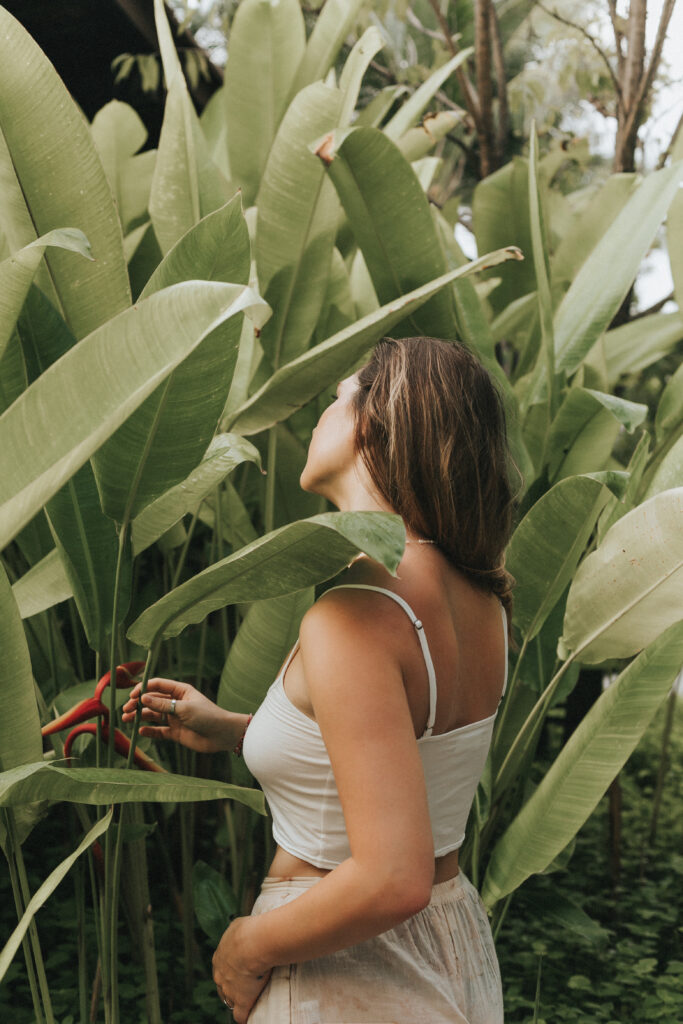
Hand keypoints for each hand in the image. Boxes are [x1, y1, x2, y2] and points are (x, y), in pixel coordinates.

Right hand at [121, 678, 235, 752]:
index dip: (143, 688)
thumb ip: (163, 705)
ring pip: (152, 715)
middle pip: (152, 700)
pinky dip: (149, 731)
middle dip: (138, 704)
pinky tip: (141, 731)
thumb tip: (143, 698)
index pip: (157, 685)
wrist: (222, 735)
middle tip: (125, 710)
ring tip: (126, 719)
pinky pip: (158, 731)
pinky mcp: (175, 732)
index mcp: (180, 691)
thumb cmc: (207, 716)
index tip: (132, 695)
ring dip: (139, 716)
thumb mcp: (184, 708)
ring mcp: (175, 718)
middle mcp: (176, 703)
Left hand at [213, 918, 270, 1022]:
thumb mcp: (238, 926)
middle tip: (247, 984)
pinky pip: (240, 1016)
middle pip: (223, 987)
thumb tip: (241, 930)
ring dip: (239, 1001)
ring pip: (230, 1001)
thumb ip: (236, 932)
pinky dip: (245, 1016)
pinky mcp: (241, 1000)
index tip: (242, 969)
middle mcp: (220, 976)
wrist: (253, 944)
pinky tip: (251, 1016)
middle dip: (233, 987)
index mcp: (219, 958)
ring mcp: (229, 990)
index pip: (222, 969)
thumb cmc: (248, 931)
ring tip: (251, 1000)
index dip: (232, 970)